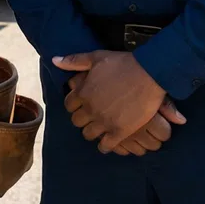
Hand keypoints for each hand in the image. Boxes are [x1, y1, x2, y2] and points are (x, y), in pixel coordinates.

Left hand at [53, 50, 168, 152]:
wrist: (149, 74)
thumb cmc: (123, 63)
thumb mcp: (96, 57)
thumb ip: (74, 61)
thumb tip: (55, 60)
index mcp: (83, 92)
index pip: (68, 105)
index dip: (74, 105)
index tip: (81, 104)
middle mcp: (90, 109)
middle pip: (77, 121)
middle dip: (82, 119)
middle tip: (91, 116)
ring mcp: (105, 121)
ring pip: (88, 135)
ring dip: (92, 132)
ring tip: (99, 128)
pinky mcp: (120, 131)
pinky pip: (105, 146)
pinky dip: (105, 145)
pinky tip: (109, 141)